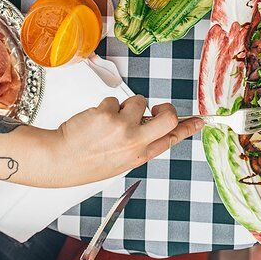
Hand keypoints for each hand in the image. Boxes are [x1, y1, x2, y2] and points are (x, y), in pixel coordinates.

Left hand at [46, 96, 202, 185]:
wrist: (60, 160)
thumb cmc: (88, 160)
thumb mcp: (120, 160)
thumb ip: (140, 143)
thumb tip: (153, 122)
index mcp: (140, 155)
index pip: (171, 139)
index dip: (188, 128)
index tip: (200, 121)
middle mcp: (135, 142)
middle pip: (168, 117)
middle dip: (166, 107)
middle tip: (155, 108)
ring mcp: (123, 127)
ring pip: (137, 101)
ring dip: (124, 106)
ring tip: (108, 122)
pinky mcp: (108, 114)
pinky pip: (114, 99)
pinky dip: (105, 106)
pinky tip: (94, 120)